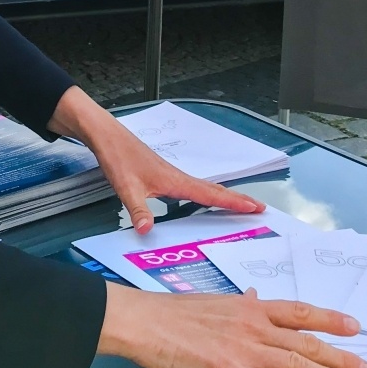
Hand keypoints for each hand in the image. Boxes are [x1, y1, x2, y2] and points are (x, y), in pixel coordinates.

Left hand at [48, 87, 263, 232]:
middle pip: (213, 190)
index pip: (209, 194)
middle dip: (236, 199)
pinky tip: (200, 201)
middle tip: (259, 208)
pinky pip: (191, 187)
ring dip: (222, 197)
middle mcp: (177, 177)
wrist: (107, 136)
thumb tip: (147, 231)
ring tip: (238, 206)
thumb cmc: (118, 158)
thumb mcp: (126, 186)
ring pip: (203, 188)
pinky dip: (204, 194)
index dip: (233, 202)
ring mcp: (170, 175)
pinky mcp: (162, 175)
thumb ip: (138, 209)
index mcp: (174, 181)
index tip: (256, 206)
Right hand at [100, 283, 366, 367]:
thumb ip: (239, 306)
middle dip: (340, 360)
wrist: (144, 320)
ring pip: (294, 367)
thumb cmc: (171, 313)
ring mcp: (242, 352)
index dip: (329, 320)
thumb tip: (256, 298)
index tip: (354, 327)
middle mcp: (252, 328)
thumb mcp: (213, 303)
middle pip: (305, 346)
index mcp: (249, 309)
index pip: (298, 313)